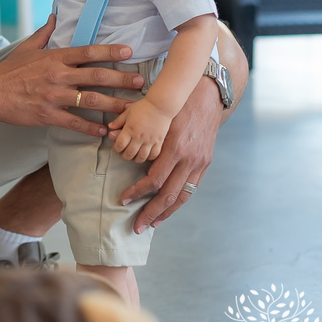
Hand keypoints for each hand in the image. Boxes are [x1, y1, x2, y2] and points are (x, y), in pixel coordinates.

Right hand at [0, 15, 144, 136]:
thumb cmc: (8, 70)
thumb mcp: (26, 47)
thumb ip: (44, 33)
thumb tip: (55, 16)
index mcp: (54, 58)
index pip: (87, 52)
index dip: (110, 52)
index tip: (129, 52)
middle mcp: (58, 75)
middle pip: (96, 76)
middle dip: (122, 79)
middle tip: (141, 83)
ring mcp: (53, 96)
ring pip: (91, 100)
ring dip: (114, 105)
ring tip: (131, 109)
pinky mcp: (47, 115)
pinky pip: (74, 122)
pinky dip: (91, 127)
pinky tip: (105, 131)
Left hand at [107, 99, 168, 162]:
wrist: (160, 105)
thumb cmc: (144, 107)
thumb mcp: (127, 112)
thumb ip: (118, 121)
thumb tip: (110, 127)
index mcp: (130, 129)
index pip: (120, 145)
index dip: (116, 149)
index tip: (117, 148)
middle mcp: (139, 137)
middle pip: (129, 154)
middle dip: (124, 156)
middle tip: (124, 154)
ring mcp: (150, 140)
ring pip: (141, 157)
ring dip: (136, 159)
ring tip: (134, 156)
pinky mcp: (159, 141)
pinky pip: (154, 154)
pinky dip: (149, 157)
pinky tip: (146, 155)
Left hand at [116, 78, 220, 232]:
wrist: (207, 95)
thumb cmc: (175, 103)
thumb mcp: (155, 116)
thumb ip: (137, 132)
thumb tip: (114, 141)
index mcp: (174, 147)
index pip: (153, 179)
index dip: (137, 192)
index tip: (122, 199)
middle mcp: (189, 158)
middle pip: (168, 194)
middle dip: (150, 212)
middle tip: (136, 227)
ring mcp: (200, 162)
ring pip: (182, 196)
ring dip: (166, 213)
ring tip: (152, 224)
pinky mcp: (205, 163)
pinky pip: (191, 188)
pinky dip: (179, 201)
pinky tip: (168, 210)